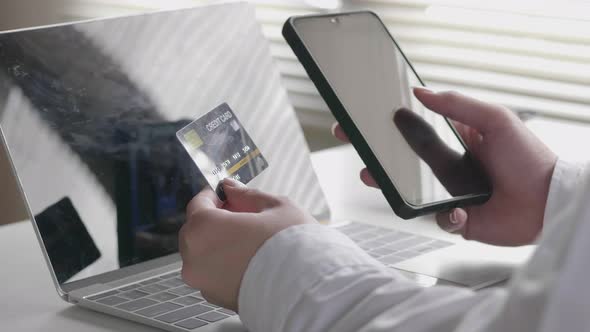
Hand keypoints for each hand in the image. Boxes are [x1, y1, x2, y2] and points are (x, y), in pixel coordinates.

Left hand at [179, 178, 316, 310]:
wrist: (307, 290)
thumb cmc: (293, 247)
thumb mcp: (275, 207)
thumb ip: (247, 195)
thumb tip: (232, 189)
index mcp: (205, 227)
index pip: (198, 204)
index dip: (214, 196)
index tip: (227, 195)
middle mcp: (196, 255)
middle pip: (196, 230)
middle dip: (215, 221)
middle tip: (242, 217)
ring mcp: (203, 280)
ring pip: (203, 253)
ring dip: (219, 244)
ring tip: (250, 242)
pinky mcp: (215, 298)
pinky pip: (213, 273)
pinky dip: (224, 265)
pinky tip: (250, 261)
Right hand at [332, 87, 556, 245]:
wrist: (549, 202)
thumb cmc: (528, 158)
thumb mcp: (495, 119)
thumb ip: (457, 104)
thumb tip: (421, 91)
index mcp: (454, 140)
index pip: (413, 129)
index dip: (386, 124)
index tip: (362, 117)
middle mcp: (447, 167)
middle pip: (401, 159)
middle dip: (373, 151)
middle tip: (352, 140)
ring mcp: (449, 193)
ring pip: (408, 190)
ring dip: (386, 183)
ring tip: (373, 176)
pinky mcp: (457, 219)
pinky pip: (437, 219)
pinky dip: (445, 217)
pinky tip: (461, 212)